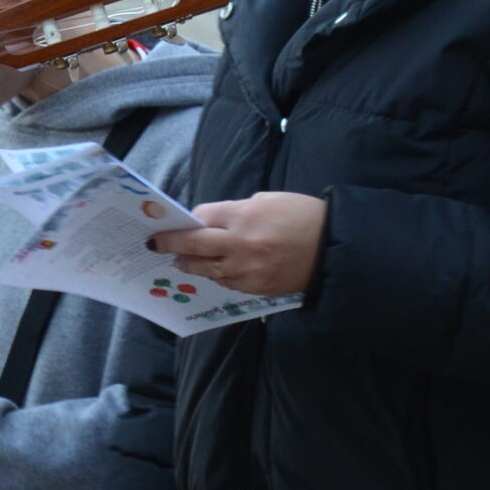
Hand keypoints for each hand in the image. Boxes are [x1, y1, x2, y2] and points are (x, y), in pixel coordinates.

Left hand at [150, 192, 326, 296]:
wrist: (335, 248)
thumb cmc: (303, 216)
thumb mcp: (268, 200)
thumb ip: (236, 210)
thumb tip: (210, 220)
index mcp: (244, 216)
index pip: (201, 218)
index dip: (187, 221)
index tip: (175, 223)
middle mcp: (241, 244)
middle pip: (194, 245)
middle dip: (170, 244)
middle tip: (154, 244)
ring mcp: (248, 269)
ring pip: (208, 269)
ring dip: (191, 264)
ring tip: (181, 261)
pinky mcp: (258, 288)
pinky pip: (228, 283)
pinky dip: (218, 276)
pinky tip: (213, 271)